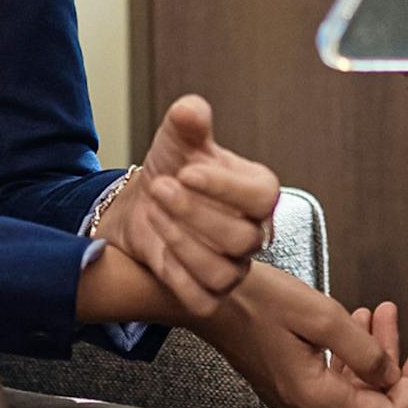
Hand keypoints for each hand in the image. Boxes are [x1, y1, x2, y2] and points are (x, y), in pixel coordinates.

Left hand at [93, 94, 280, 314]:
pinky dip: (177, 276)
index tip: (187, 171)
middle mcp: (252, 233)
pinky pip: (202, 298)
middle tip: (160, 188)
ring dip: (181, 242)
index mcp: (257, 192)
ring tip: (155, 212)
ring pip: (222, 271)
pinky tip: (159, 249)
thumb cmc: (173, 169)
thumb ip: (188, 121)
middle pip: (241, 238)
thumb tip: (190, 110)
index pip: (262, 195)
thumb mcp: (177, 139)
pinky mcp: (210, 294)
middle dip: (194, 213)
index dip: (225, 187)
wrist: (145, 204)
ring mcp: (234, 267)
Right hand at [196, 263, 407, 407]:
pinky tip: (348, 324)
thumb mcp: (320, 316)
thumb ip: (363, 349)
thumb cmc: (251, 302)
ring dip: (367, 350)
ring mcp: (292, 394)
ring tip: (374, 314)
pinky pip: (329, 374)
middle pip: (368, 396)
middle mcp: (304, 403)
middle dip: (388, 355)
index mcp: (315, 395)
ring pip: (349, 383)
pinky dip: (345, 351)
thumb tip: (389, 373)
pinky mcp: (285, 379)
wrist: (207, 297)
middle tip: (392, 318)